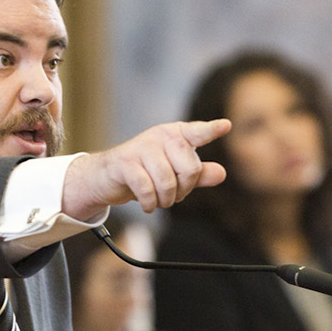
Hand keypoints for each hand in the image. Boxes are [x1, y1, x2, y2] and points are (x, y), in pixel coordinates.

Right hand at [61, 119, 230, 216]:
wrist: (105, 178)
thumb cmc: (144, 173)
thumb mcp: (174, 174)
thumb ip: (198, 174)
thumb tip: (221, 174)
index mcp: (175, 134)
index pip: (198, 132)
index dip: (212, 130)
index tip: (226, 125)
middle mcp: (160, 136)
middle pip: (189, 169)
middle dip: (183, 190)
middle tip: (172, 194)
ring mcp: (142, 147)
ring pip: (168, 182)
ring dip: (165, 200)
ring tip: (158, 200)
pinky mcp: (125, 162)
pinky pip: (147, 189)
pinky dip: (150, 203)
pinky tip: (147, 205)